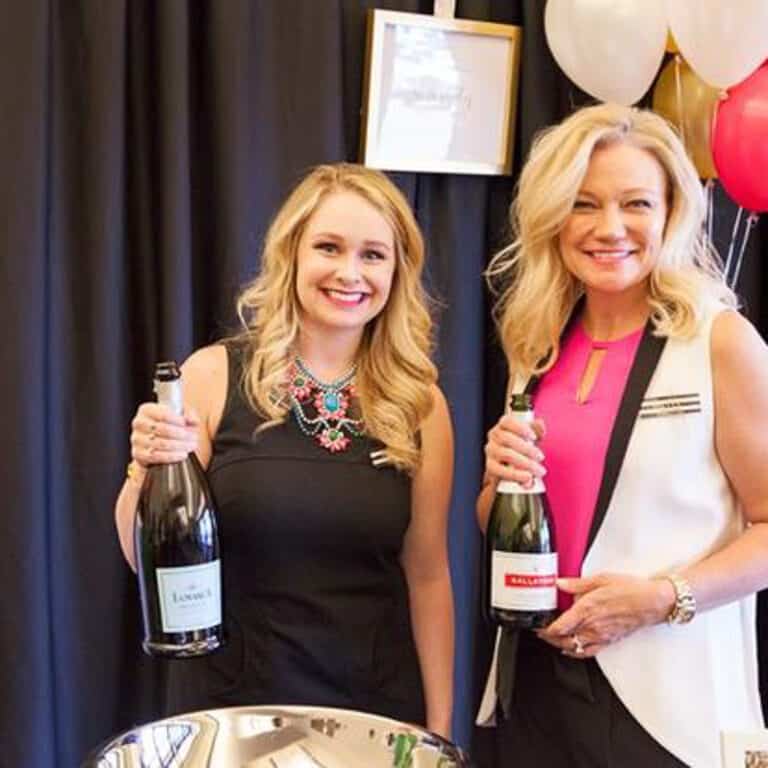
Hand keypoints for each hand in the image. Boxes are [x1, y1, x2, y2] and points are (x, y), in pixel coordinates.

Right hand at [130, 402, 199, 469]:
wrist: (161, 443)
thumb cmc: (171, 425)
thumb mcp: (182, 414)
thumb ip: (189, 414)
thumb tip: (192, 420)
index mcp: (147, 410)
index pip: (163, 414)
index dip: (178, 420)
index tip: (186, 424)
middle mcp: (139, 423)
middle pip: (163, 429)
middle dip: (182, 435)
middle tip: (193, 437)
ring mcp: (137, 439)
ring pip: (161, 443)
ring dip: (180, 446)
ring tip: (190, 446)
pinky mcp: (138, 454)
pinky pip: (155, 456)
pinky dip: (171, 456)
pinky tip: (181, 454)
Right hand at [484, 413, 545, 486]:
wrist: (512, 465)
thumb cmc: (522, 447)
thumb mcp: (530, 436)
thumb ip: (536, 429)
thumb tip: (540, 424)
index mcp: (503, 426)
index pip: (508, 421)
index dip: (521, 428)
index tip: (534, 437)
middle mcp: (494, 436)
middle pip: (507, 439)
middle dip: (527, 449)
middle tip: (540, 457)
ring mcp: (491, 451)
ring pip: (506, 454)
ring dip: (525, 463)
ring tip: (538, 470)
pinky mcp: (491, 466)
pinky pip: (501, 470)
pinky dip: (516, 474)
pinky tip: (527, 477)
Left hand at [536, 573, 675, 657]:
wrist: (653, 602)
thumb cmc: (630, 589)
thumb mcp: (601, 579)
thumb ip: (577, 584)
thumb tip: (559, 583)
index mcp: (587, 609)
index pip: (559, 626)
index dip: (545, 629)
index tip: (536, 625)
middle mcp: (592, 626)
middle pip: (563, 639)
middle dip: (548, 637)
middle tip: (539, 631)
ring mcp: (601, 636)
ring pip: (574, 647)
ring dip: (559, 644)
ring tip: (550, 639)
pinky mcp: (609, 640)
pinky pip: (588, 652)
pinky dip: (576, 653)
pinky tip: (570, 649)